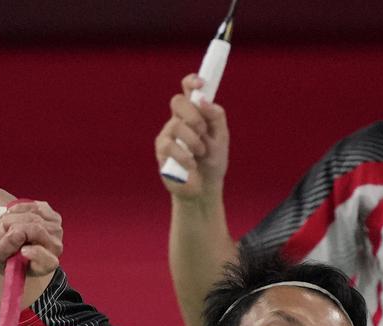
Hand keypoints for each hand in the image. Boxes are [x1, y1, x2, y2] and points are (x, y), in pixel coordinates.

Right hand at [0, 200, 62, 277]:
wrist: (5, 238)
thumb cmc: (0, 251)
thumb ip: (3, 248)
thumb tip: (18, 234)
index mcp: (43, 266)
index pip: (49, 261)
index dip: (37, 254)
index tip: (23, 251)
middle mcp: (54, 249)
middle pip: (37, 230)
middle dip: (14, 226)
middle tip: (3, 229)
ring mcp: (56, 232)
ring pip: (34, 216)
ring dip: (14, 217)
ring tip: (7, 226)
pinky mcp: (53, 216)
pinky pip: (35, 206)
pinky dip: (20, 208)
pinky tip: (15, 216)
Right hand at [154, 74, 229, 200]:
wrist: (204, 188)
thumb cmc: (212, 161)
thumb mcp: (221, 137)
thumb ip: (216, 116)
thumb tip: (203, 100)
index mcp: (194, 113)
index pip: (189, 90)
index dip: (192, 81)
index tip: (201, 84)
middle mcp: (178, 120)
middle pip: (177, 101)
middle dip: (193, 115)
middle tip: (203, 131)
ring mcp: (168, 134)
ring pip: (175, 125)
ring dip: (193, 139)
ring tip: (201, 153)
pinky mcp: (161, 151)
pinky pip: (170, 146)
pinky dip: (184, 156)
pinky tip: (192, 165)